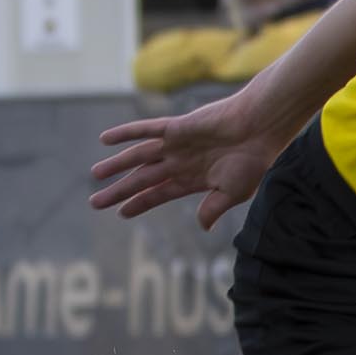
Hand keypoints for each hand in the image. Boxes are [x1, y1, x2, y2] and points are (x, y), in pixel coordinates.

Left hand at [90, 90, 296, 226]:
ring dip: (116, 165)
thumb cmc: (253, 161)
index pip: (159, 194)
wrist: (261, 128)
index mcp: (193, 179)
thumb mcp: (235, 192)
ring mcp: (177, 144)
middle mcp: (180, 162)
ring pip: (139, 156)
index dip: (139, 204)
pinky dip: (126, 133)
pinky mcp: (177, 127)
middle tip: (94, 203)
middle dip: (119, 191)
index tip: (121, 212)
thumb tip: (201, 226)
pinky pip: (146, 130)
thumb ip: (214, 208)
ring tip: (95, 174)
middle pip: (142, 179)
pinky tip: (105, 140)